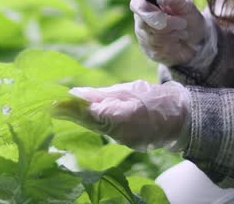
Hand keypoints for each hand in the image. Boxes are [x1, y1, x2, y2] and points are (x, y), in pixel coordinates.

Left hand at [55, 80, 189, 150]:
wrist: (184, 118)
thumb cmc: (158, 99)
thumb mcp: (130, 90)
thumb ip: (103, 95)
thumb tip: (77, 94)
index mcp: (123, 116)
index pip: (90, 113)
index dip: (70, 109)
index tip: (53, 103)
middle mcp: (121, 133)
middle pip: (89, 123)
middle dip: (69, 114)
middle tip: (49, 106)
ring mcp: (125, 141)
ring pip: (96, 127)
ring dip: (79, 117)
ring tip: (60, 107)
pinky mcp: (128, 143)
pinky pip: (106, 131)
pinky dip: (94, 122)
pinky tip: (83, 114)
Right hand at [131, 0, 216, 66]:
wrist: (196, 38)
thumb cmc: (188, 16)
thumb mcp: (185, 3)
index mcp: (146, 1)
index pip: (136, 5)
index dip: (148, 12)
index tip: (165, 17)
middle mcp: (140, 18)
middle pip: (146, 24)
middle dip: (169, 25)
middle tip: (182, 23)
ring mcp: (142, 36)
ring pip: (153, 39)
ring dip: (173, 35)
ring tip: (181, 31)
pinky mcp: (148, 50)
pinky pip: (158, 50)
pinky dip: (173, 46)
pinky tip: (177, 41)